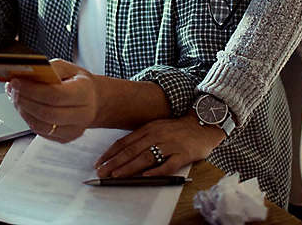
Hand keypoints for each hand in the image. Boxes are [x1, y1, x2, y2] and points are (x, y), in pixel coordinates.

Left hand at [6, 59, 97, 142]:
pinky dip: (28, 119)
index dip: (32, 90)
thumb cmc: (77, 82)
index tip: (16, 81)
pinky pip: (41, 132)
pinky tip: (23, 107)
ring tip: (14, 97)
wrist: (92, 100)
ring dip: (23, 111)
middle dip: (24, 101)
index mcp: (84, 93)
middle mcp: (82, 115)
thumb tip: (27, 73)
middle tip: (12, 89)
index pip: (56, 95)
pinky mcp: (65, 139)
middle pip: (47, 113)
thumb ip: (50, 69)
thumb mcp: (68, 68)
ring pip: (41, 125)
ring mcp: (74, 130)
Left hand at [94, 113, 224, 176]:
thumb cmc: (176, 129)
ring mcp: (170, 145)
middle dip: (114, 162)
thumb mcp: (156, 128)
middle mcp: (156, 135)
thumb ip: (141, 138)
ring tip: (117, 175)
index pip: (125, 142)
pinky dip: (157, 170)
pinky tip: (146, 176)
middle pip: (132, 150)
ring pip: (146, 157)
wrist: (202, 125)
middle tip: (102, 172)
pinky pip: (169, 164)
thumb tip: (122, 152)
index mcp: (148, 129)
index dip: (110, 153)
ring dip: (129, 167)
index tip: (99, 162)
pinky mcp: (183, 154)